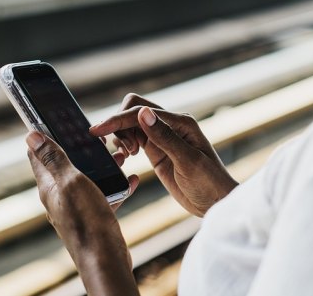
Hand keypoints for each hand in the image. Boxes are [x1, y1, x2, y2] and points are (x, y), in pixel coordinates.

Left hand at [25, 132, 139, 295]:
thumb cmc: (86, 220)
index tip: (56, 119)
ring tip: (120, 155)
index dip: (45, 135)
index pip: (39, 154)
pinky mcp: (94, 216)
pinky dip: (117, 185)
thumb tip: (30, 135)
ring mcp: (77, 206)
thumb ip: (53, 159)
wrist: (105, 258)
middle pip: (67, 163)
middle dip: (82, 148)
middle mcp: (60, 196)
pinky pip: (105, 194)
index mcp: (49, 185)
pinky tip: (130, 179)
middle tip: (99, 136)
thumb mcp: (70, 181)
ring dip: (103, 164)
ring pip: (89, 177)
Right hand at [90, 94, 237, 216]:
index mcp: (180, 122)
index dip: (117, 119)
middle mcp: (171, 124)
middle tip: (125, 151)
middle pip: (134, 109)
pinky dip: (124, 143)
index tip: (96, 131)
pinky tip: (127, 157)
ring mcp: (162, 137)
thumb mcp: (187, 161)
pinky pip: (134, 137)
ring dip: (121, 135)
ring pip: (131, 123)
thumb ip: (164, 138)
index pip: (141, 112)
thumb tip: (143, 113)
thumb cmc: (209, 182)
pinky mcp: (156, 150)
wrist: (215, 202)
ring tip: (127, 155)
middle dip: (119, 124)